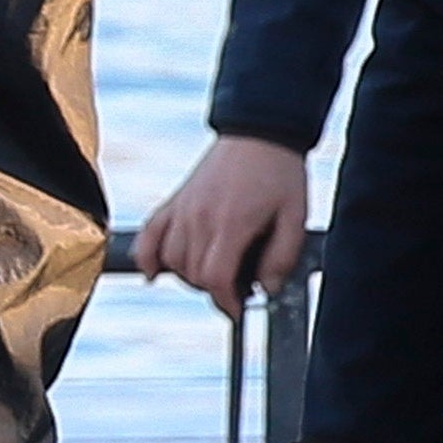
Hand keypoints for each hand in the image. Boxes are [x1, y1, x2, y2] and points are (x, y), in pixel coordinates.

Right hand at [132, 134, 311, 317]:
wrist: (261, 132)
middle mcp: (200, 217)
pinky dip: (147, 257)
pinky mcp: (175, 200)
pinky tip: (153, 273)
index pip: (215, 278)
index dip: (227, 302)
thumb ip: (282, 257)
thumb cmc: (281, 173)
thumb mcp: (296, 216)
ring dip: (188, 275)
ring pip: (171, 259)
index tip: (238, 310)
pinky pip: (149, 234)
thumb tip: (267, 289)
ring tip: (212, 273)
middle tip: (236, 288)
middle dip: (213, 289)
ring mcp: (183, 207)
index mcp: (231, 223)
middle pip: (192, 273)